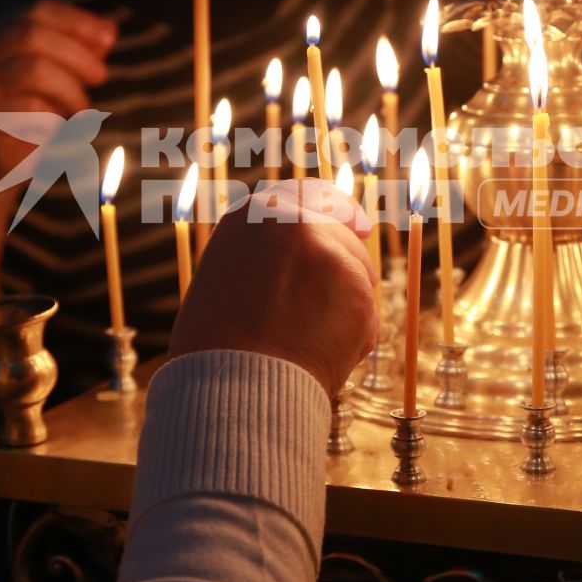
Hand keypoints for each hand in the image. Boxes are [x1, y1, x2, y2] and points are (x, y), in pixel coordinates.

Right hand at [0, 0, 115, 179]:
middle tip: (101, 76)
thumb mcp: (66, 76)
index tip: (109, 39)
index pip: (37, 10)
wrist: (5, 162)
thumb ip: (84, 51)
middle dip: (76, 55)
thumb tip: (109, 29)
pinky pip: (29, 107)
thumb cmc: (39, 113)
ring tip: (83, 109)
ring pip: (32, 69)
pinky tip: (58, 129)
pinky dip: (55, 117)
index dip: (76, 21)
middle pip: (32, 35)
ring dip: (70, 89)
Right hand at [170, 179, 378, 391]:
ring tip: (307, 340)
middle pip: (344, 233)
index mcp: (255, 213)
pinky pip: (367, 315)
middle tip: (338, 301)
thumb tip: (304, 249)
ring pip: (360, 275)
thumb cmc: (215, 344)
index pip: (311, 195)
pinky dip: (353, 338)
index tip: (357, 226)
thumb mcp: (225, 274)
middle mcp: (295, 222)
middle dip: (347, 264)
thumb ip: (264, 252)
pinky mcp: (359, 291)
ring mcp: (331, 254)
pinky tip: (320, 356)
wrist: (230, 385)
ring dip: (346, 305)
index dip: (338, 210)